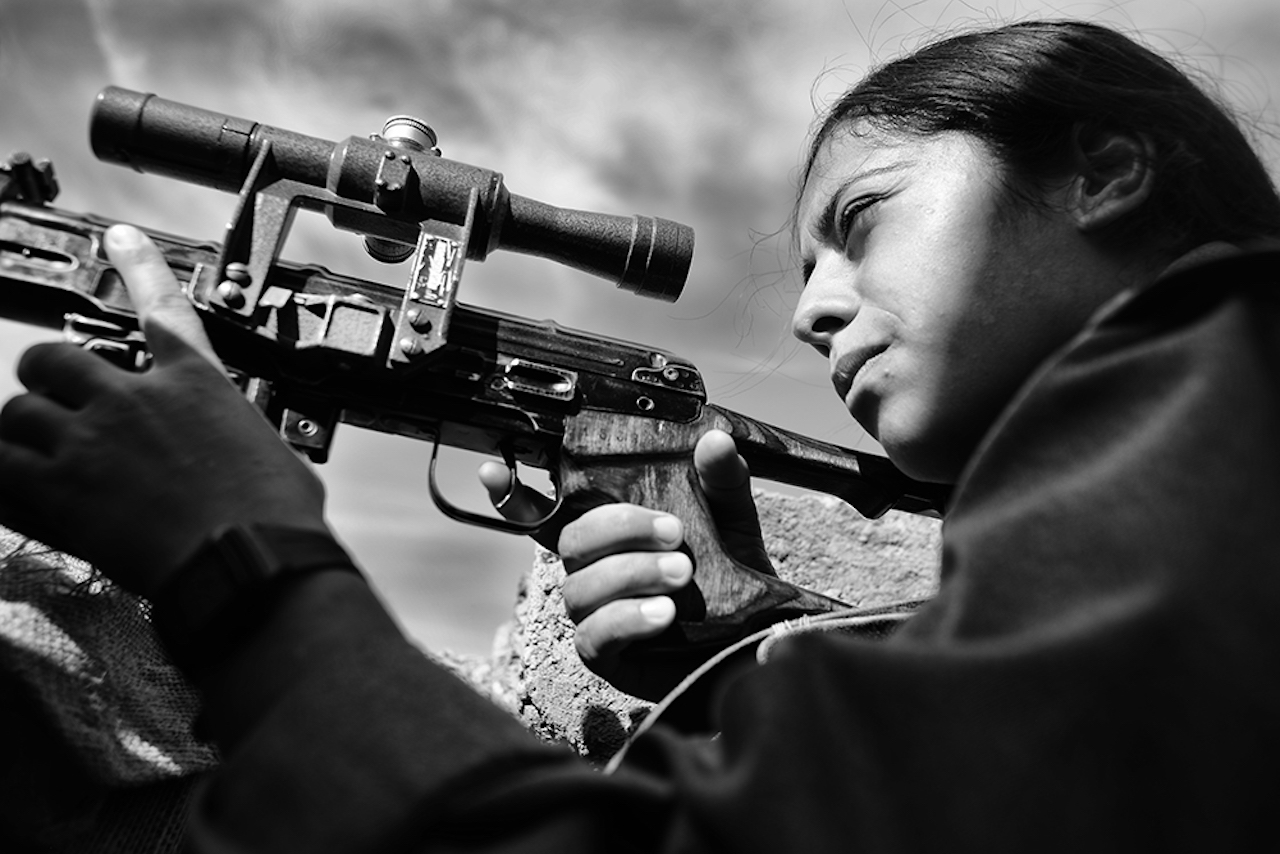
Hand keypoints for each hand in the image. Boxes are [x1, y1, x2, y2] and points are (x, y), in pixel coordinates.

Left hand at [0, 225, 328, 596]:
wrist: (250, 563)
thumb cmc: (276, 519)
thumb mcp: (277, 456)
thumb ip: (244, 441)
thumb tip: (256, 460)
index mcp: (197, 383)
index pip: (162, 307)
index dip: (136, 266)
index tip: (118, 238)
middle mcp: (136, 399)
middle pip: (55, 359)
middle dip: (45, 380)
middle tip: (53, 404)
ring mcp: (92, 441)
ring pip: (16, 413)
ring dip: (18, 434)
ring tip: (32, 458)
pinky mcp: (60, 490)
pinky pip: (0, 469)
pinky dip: (4, 479)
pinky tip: (18, 492)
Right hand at [481, 429, 772, 699]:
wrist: (752, 639)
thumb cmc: (730, 573)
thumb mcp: (731, 519)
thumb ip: (721, 481)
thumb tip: (714, 442)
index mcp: (609, 530)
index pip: (549, 510)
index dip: (514, 494)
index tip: (492, 470)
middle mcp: (591, 567)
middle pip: (571, 539)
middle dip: (620, 528)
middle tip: (674, 532)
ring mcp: (593, 611)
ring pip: (580, 586)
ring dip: (631, 573)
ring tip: (680, 572)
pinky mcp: (605, 653)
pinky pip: (595, 634)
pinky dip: (629, 618)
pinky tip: (663, 613)